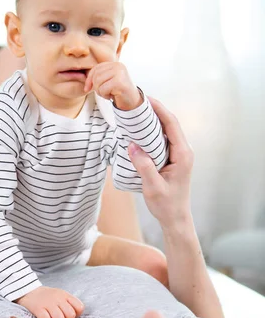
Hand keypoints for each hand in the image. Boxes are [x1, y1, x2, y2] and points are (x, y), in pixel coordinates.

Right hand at [16, 286, 83, 317]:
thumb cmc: (47, 297)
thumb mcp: (60, 295)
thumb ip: (69, 303)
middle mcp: (58, 298)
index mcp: (65, 295)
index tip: (67, 314)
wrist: (28, 291)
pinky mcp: (38, 308)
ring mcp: (48, 303)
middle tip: (58, 317)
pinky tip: (43, 317)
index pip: (80, 307)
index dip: (75, 314)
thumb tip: (76, 315)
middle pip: (70, 315)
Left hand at [84, 62, 142, 109]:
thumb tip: (86, 81)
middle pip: (96, 75)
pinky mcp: (119, 82)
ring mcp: (120, 73)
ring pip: (98, 82)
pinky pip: (103, 89)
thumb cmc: (119, 92)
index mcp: (114, 64)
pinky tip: (112, 96)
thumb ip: (99, 77)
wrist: (133, 102)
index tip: (87, 88)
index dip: (89, 79)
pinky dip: (105, 95)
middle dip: (96, 87)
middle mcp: (118, 66)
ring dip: (100, 92)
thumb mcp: (108, 81)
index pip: (96, 68)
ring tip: (108, 94)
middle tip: (104, 92)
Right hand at [128, 97, 193, 228]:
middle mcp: (183, 151)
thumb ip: (144, 167)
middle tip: (136, 103)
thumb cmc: (166, 205)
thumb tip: (132, 146)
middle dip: (154, 111)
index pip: (172, 125)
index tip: (146, 99)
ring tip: (136, 113)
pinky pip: (162, 140)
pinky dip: (151, 133)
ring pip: (166, 131)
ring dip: (152, 121)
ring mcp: (179, 155)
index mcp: (183, 155)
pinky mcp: (172, 159)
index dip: (160, 109)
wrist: (175, 218)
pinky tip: (139, 132)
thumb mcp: (153, 187)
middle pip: (170, 124)